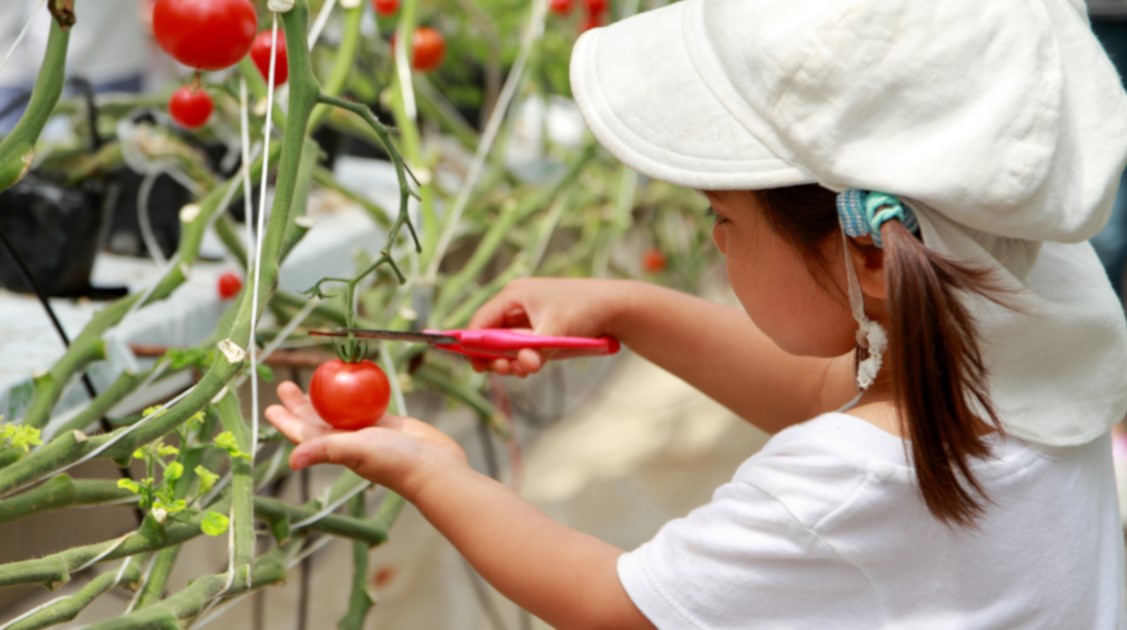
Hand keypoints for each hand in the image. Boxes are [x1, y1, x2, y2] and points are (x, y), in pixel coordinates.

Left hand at [265, 381, 467, 499]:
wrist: (435, 468)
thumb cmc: (396, 463)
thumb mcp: (358, 451)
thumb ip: (326, 450)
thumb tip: (291, 461)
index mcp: (337, 447)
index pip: (304, 432)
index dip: (286, 421)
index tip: (270, 406)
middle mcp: (349, 440)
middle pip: (318, 419)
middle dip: (301, 404)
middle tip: (287, 385)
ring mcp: (370, 432)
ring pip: (342, 410)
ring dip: (327, 396)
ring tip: (317, 380)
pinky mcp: (389, 424)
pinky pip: (368, 405)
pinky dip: (359, 394)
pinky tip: (355, 381)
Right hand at [467, 278, 629, 376]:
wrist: (615, 307)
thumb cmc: (586, 308)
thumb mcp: (559, 329)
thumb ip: (537, 349)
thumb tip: (523, 365)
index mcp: (513, 295)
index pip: (480, 321)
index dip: (473, 345)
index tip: (477, 368)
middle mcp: (515, 304)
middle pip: (490, 336)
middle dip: (496, 357)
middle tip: (507, 371)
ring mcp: (527, 318)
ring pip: (506, 345)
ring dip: (512, 361)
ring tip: (528, 367)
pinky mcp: (538, 330)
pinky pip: (521, 348)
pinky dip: (525, 358)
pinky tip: (535, 364)